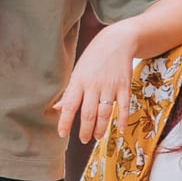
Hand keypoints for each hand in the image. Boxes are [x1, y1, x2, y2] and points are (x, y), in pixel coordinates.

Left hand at [55, 21, 137, 141]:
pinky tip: (121, 130)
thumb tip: (57, 108)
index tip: (62, 134)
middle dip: (85, 130)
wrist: (116, 41)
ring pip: (104, 113)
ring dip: (101, 128)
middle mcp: (93, 85)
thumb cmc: (94, 58)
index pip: (69, 105)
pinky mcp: (124, 86)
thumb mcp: (78, 72)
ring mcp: (110, 86)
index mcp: (79, 81)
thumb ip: (69, 92)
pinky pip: (123, 107)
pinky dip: (123, 120)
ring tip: (97, 137)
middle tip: (84, 140)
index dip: (65, 122)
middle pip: (88, 114)